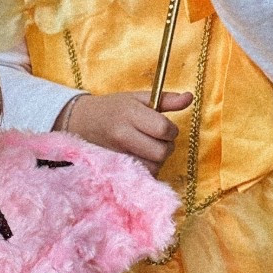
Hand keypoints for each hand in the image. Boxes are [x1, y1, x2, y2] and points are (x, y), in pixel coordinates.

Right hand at [60, 89, 192, 171]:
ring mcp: (118, 154)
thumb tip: (189, 97)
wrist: (83, 122)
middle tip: (157, 140)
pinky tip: (140, 159)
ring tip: (147, 149)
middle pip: (162, 152)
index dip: (171, 130)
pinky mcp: (115, 169)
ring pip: (154, 167)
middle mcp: (123, 135)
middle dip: (166, 147)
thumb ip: (166, 100)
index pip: (164, 129)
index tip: (165, 128)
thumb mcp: (138, 98)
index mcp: (130, 114)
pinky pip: (143, 176)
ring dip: (157, 160)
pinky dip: (147, 169)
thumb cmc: (114, 108)